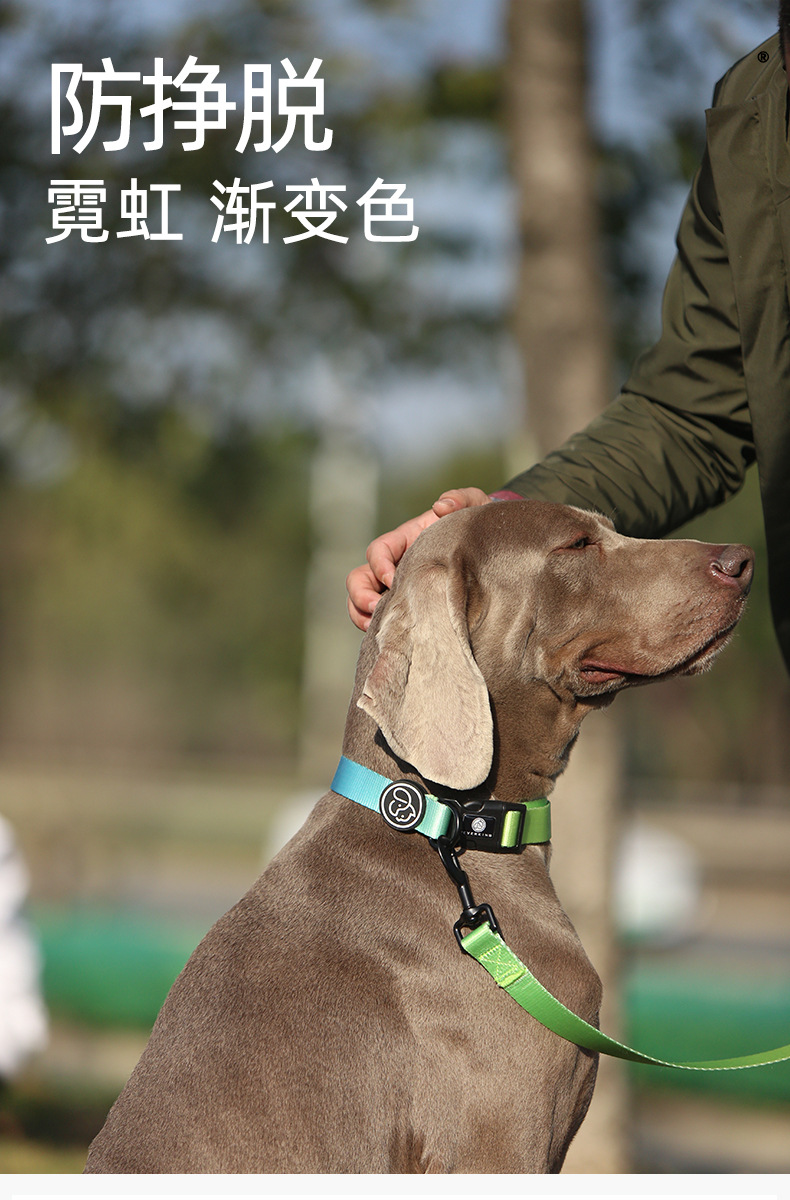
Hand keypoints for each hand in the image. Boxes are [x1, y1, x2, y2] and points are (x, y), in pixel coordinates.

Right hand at [346, 487, 491, 630]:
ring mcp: (399, 588)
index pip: (378, 550)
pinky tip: (396, 638)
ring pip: (361, 602)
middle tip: (378, 609)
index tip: (393, 580)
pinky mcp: (408, 608)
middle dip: (361, 594)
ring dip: (362, 615)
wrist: (494, 552)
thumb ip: (462, 498)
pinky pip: (382, 620)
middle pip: (359, 578)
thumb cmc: (479, 527)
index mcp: (407, 540)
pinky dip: (378, 629)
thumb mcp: (476, 506)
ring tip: (381, 628)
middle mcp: (396, 564)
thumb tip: (441, 506)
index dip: (379, 564)